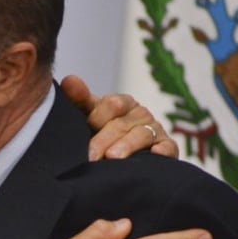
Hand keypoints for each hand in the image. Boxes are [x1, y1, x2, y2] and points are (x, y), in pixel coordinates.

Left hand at [61, 74, 177, 160]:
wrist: (123, 155)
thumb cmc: (103, 131)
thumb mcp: (90, 115)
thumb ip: (80, 99)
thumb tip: (69, 81)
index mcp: (122, 103)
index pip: (113, 104)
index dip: (99, 116)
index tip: (88, 127)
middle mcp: (140, 114)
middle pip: (123, 123)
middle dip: (105, 139)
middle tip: (92, 155)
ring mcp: (154, 130)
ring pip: (142, 135)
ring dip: (128, 145)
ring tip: (113, 157)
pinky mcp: (167, 148)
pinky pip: (168, 147)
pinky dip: (163, 150)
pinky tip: (155, 154)